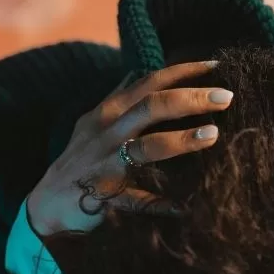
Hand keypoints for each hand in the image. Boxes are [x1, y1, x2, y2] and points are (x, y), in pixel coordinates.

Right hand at [27, 61, 232, 235]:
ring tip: (212, 135)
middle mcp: (107, 133)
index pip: (150, 82)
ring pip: (147, 147)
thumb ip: (118, 99)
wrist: (46, 206)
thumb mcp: (93, 124)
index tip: (218, 66)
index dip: (185, 71)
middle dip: (191, 99)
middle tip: (227, 97)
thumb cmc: (78, 161)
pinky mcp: (105, 197)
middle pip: (152, 106)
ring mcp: (106, 165)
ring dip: (181, 140)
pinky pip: (138, 201)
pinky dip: (162, 204)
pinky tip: (187, 206)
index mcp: (109, 112)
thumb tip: (138, 72)